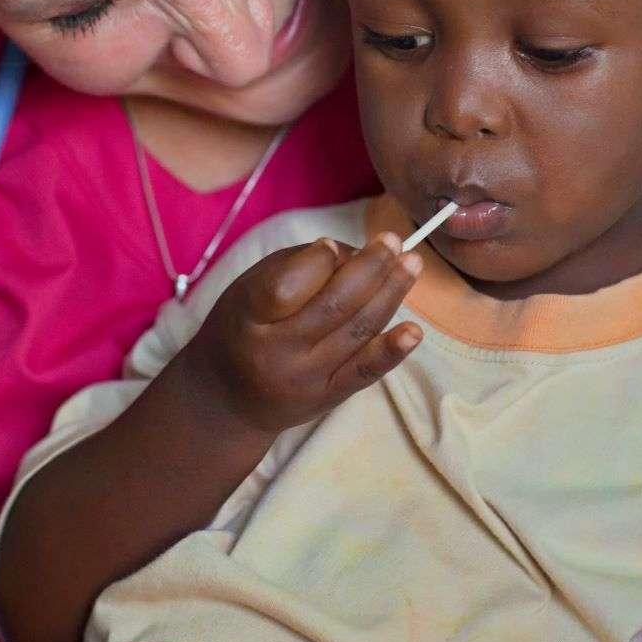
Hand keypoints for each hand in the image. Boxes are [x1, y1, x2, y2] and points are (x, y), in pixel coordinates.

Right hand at [172, 234, 423, 436]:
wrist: (227, 401)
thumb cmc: (239, 330)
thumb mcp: (247, 291)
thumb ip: (294, 267)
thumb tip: (351, 253)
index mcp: (249, 317)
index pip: (287, 286)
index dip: (318, 260)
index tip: (333, 244)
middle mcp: (277, 351)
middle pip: (334, 304)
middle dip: (371, 267)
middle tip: (394, 240)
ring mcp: (306, 378)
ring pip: (357, 331)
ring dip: (391, 293)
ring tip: (412, 264)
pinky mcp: (328, 398)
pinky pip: (365, 372)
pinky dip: (392, 350)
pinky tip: (414, 331)